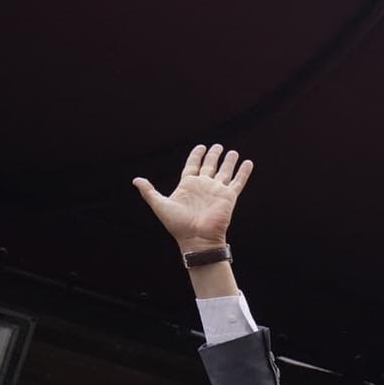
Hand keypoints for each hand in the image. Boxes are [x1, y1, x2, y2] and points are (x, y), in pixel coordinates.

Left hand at [133, 143, 253, 251]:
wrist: (197, 238)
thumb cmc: (178, 225)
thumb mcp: (160, 205)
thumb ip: (149, 191)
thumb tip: (135, 180)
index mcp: (188, 186)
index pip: (193, 166)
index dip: (196, 156)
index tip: (200, 147)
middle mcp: (203, 186)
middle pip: (210, 166)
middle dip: (213, 156)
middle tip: (217, 146)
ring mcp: (217, 190)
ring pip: (225, 171)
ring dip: (229, 161)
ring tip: (233, 152)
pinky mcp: (228, 196)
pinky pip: (238, 181)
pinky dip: (243, 172)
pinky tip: (248, 162)